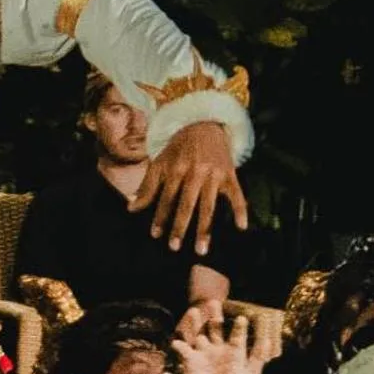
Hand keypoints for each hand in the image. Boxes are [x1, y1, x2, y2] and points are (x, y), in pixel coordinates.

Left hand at [129, 121, 246, 254]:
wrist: (205, 124)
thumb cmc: (179, 148)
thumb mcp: (161, 162)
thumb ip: (147, 186)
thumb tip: (131, 207)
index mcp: (176, 168)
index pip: (167, 197)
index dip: (160, 216)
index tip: (155, 235)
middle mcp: (195, 172)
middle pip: (187, 204)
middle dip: (180, 226)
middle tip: (174, 247)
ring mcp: (214, 174)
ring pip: (209, 205)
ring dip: (205, 228)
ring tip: (201, 249)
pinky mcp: (230, 174)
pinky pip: (237, 194)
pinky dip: (240, 210)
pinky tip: (241, 226)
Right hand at [172, 304, 263, 373]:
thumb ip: (257, 358)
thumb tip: (268, 342)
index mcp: (233, 348)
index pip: (237, 335)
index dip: (239, 327)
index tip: (242, 318)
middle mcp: (217, 346)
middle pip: (215, 327)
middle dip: (214, 314)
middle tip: (213, 302)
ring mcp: (203, 352)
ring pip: (198, 333)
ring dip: (195, 323)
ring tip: (193, 311)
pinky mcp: (190, 360)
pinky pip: (184, 350)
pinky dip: (180, 346)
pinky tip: (177, 343)